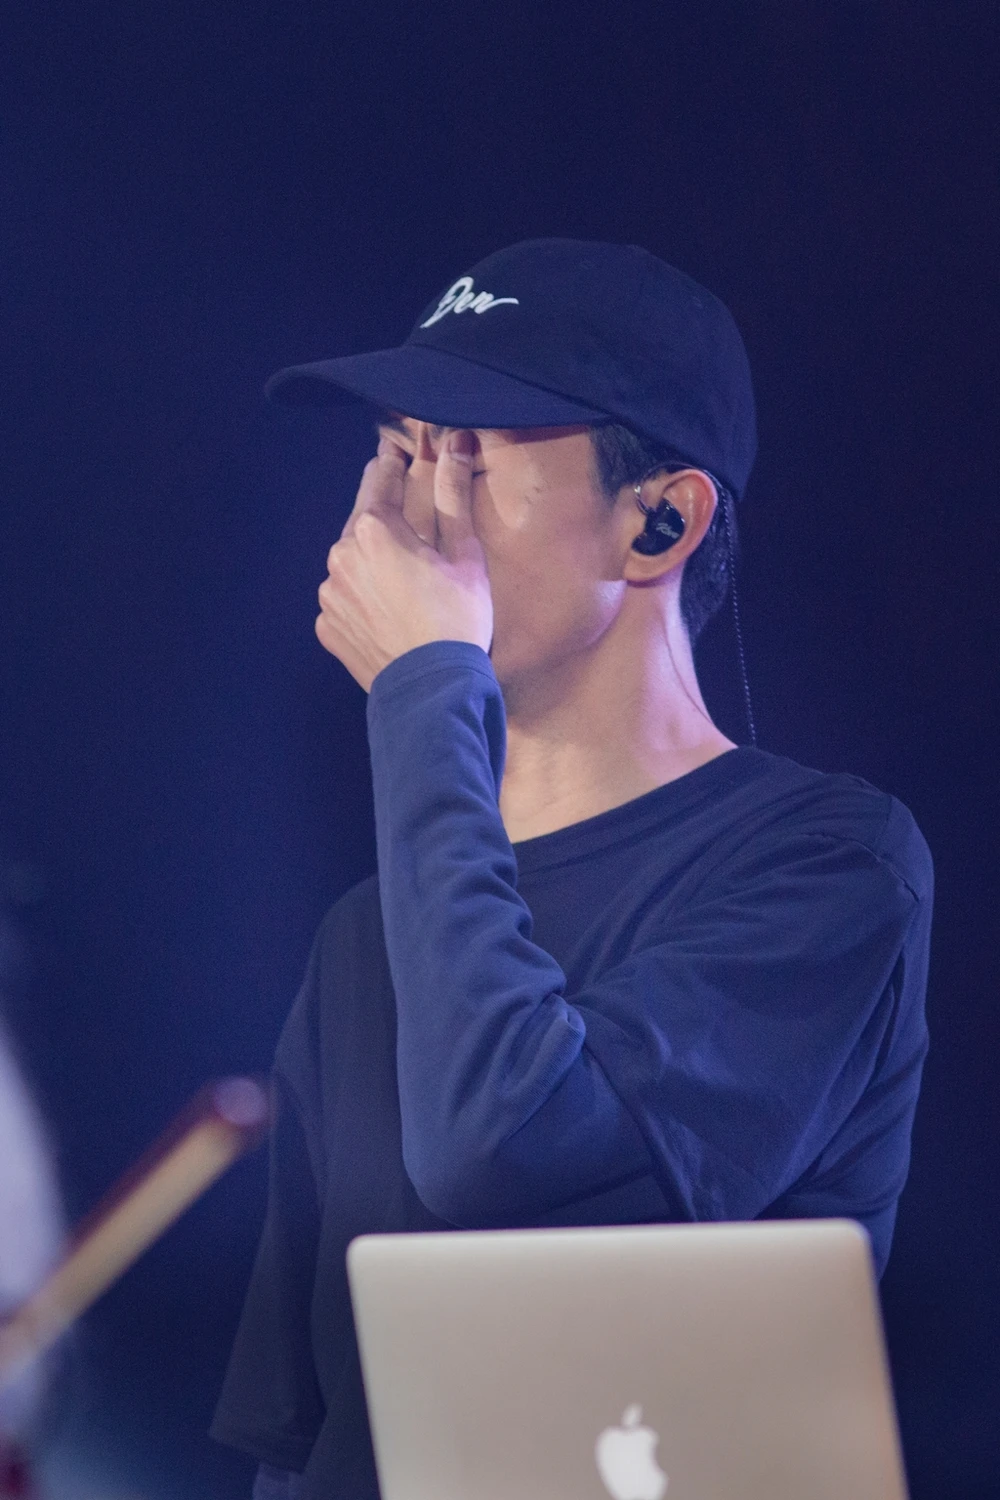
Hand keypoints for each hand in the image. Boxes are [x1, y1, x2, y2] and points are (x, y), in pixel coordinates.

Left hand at [316, 430, 493, 691]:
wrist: (433, 691)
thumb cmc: (456, 619)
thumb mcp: (464, 554)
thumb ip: (453, 494)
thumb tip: (456, 441)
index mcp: (373, 530)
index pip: (379, 480)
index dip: (391, 465)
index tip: (396, 454)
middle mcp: (340, 557)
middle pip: (361, 523)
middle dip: (383, 519)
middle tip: (408, 527)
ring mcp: (329, 595)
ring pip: (349, 563)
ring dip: (369, 562)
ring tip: (401, 580)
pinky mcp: (327, 628)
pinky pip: (344, 600)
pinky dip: (360, 599)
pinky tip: (387, 612)